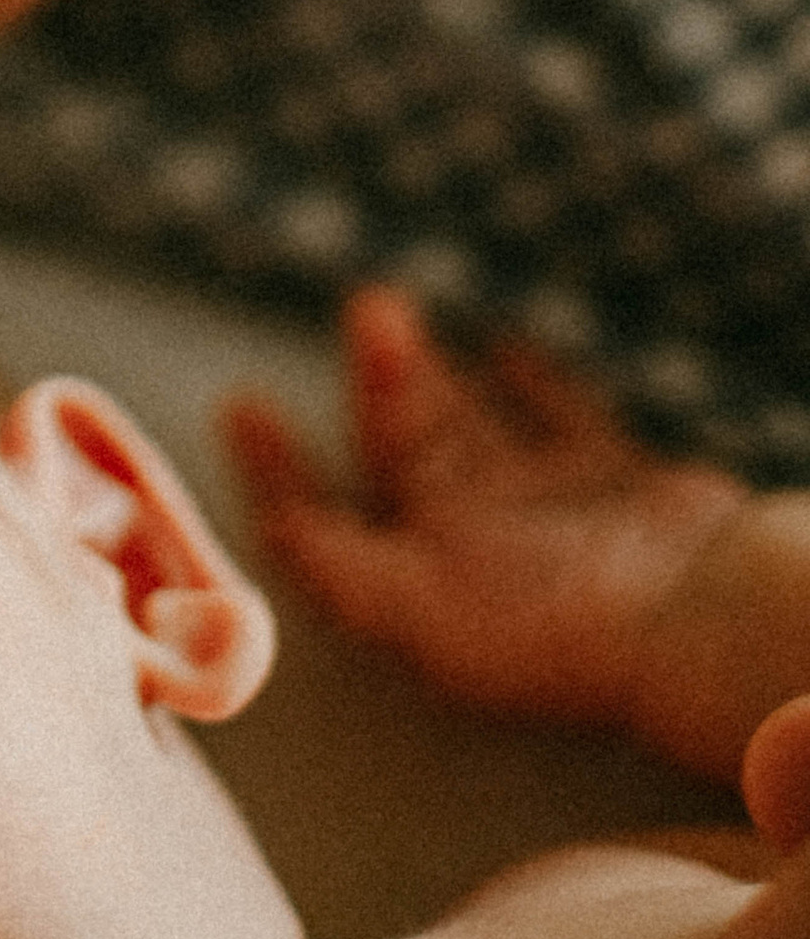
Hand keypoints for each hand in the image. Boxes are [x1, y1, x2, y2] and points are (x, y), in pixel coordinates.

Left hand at [223, 286, 747, 740]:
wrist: (700, 622)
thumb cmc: (557, 630)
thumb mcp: (426, 614)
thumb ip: (344, 573)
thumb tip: (270, 536)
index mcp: (424, 583)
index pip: (330, 521)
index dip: (280, 473)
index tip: (238, 405)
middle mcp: (479, 549)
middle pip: (403, 454)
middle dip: (372, 387)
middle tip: (362, 308)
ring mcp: (549, 517)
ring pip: (469, 429)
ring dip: (427, 374)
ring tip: (385, 308)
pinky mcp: (616, 490)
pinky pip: (562, 421)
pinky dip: (531, 384)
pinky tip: (503, 345)